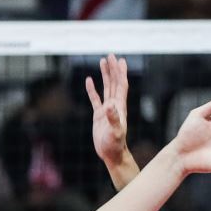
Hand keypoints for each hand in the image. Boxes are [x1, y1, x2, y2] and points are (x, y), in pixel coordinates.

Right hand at [84, 54, 130, 171]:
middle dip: (113, 69)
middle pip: (114, 83)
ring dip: (105, 75)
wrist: (111, 154)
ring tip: (102, 62)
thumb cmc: (115, 144)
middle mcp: (115, 105)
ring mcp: (107, 109)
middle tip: (111, 55)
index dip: (120, 73)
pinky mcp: (98, 115)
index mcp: (120, 106)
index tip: (119, 60)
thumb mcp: (115, 131)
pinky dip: (92, 89)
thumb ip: (113, 118)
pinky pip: (95, 99)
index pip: (121, 85)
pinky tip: (89, 80)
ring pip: (106, 88)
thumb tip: (109, 105)